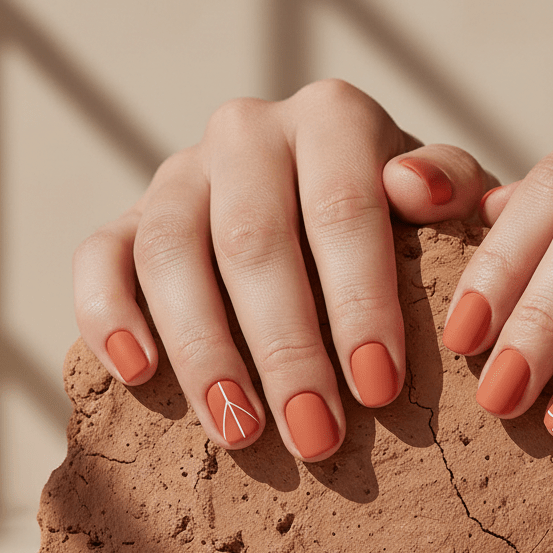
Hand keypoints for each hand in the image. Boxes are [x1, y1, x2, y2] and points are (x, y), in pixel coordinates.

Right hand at [74, 79, 493, 460]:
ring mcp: (181, 171)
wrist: (326, 190)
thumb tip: (415, 188)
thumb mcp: (444, 193)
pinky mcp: (132, 214)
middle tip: (317, 435)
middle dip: (286, 347)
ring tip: (240, 432)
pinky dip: (108, 313)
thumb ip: (452, 184)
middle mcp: (248, 132)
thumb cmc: (400, 211)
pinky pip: (100, 255)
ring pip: (171, 254)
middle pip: (253, 240)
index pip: (343, 208)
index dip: (360, 301)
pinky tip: (138, 373)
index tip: (380, 387)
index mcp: (332, 117)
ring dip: (204, 350)